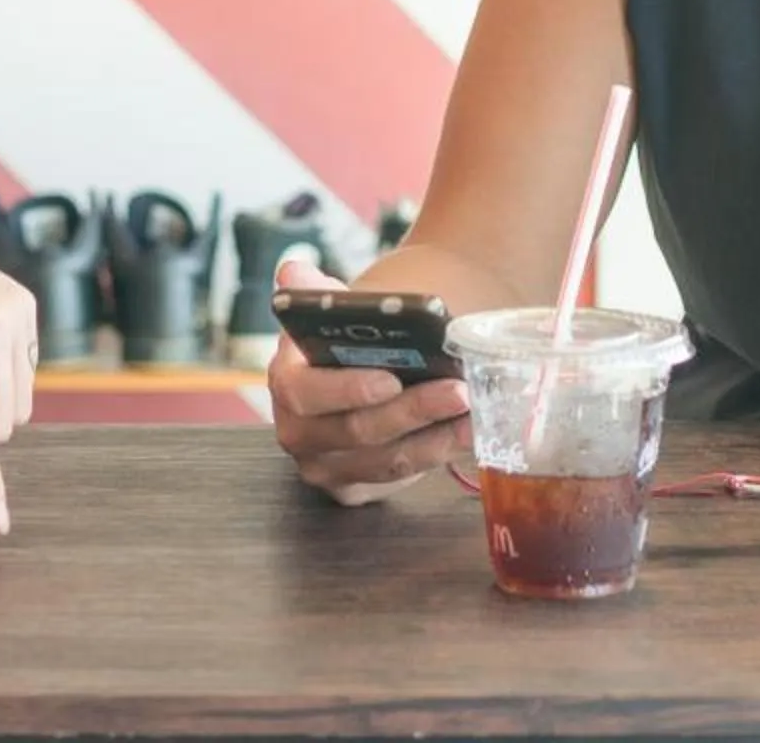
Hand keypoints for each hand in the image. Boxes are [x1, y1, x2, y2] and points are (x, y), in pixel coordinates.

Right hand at [265, 259, 468, 505]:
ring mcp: (326, 466)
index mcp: (286, 382)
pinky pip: (402, 477)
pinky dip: (439, 452)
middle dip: (412, 411)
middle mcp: (298, 432)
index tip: (391, 378)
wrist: (360, 376)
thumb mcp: (332, 315)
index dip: (348, 389)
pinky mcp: (356, 488)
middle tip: (457, 390)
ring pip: (387, 459)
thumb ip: (316, 294)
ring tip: (474, 410)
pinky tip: (469, 432)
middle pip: (358, 431)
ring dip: (436, 437)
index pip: (308, 394)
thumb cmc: (349, 343)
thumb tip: (293, 271)